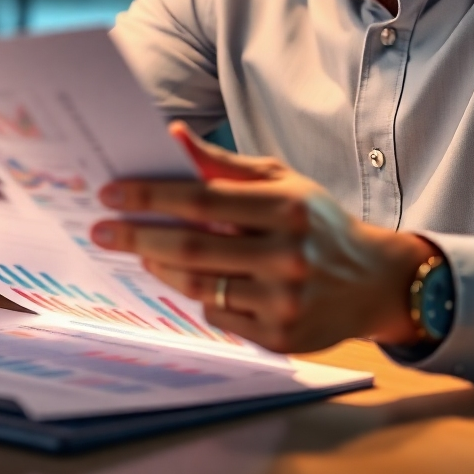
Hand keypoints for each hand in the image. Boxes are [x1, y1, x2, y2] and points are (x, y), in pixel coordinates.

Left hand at [90, 122, 432, 352]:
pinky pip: (218, 317)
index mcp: (287, 209)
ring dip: (161, 268)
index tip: (111, 194)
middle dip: (137, 237)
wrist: (372, 280)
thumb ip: (226, 164)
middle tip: (100, 231)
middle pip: (192, 248)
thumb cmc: (317, 222)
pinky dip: (199, 297)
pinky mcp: (280, 338)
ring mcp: (284, 301)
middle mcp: (287, 256)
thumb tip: (173, 136)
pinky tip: (193, 280)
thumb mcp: (283, 182)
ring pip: (199, 287)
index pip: (202, 199)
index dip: (150, 196)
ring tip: (142, 253)